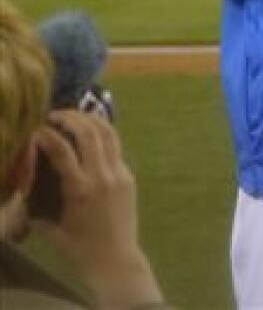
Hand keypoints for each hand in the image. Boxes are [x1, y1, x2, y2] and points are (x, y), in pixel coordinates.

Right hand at [32, 110, 162, 307]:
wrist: (115, 258)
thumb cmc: (77, 248)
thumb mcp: (50, 227)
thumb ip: (36, 205)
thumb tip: (23, 188)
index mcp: (79, 189)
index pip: (61, 150)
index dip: (46, 135)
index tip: (36, 129)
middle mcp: (102, 176)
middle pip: (90, 133)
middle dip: (71, 117)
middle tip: (55, 114)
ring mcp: (119, 174)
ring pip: (109, 134)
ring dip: (92, 120)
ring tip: (76, 115)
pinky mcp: (129, 176)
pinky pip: (116, 148)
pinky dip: (103, 135)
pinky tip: (92, 133)